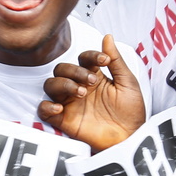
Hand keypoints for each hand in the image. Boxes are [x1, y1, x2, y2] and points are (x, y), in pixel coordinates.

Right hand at [38, 35, 145, 151]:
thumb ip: (116, 60)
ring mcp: (70, 103)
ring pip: (51, 85)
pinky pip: (44, 110)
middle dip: (75, 71)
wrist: (130, 138)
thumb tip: (107, 37)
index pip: (83, 58)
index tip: (104, 61)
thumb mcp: (128, 83)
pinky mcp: (63, 120)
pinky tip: (60, 107)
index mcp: (93, 77)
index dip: (91, 56)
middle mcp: (78, 87)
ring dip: (63, 84)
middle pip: (62, 69)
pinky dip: (47, 106)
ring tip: (81, 93)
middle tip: (92, 82)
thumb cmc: (131, 113)